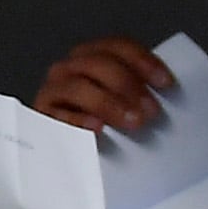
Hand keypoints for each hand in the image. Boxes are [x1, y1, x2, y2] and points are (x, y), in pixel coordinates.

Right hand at [35, 36, 173, 131]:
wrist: (62, 161)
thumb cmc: (104, 128)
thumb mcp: (123, 105)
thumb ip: (137, 94)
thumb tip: (166, 95)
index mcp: (93, 57)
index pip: (119, 47)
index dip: (143, 61)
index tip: (166, 84)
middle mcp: (70, 68)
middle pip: (99, 64)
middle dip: (128, 85)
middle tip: (151, 111)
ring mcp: (53, 91)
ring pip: (78, 86)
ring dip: (108, 102)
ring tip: (132, 122)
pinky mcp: (41, 117)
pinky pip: (58, 116)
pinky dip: (79, 120)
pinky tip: (98, 129)